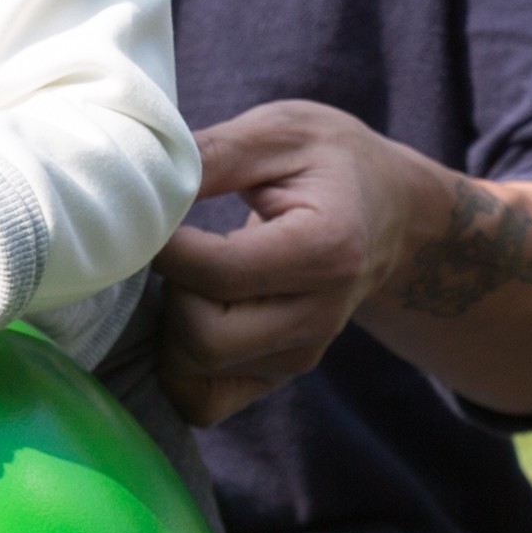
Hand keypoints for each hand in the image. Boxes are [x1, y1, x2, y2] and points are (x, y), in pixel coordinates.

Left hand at [148, 100, 405, 424]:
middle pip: (205, 340)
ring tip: (186, 275)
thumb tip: (142, 183)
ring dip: (170, 326)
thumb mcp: (279, 132)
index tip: (160, 213)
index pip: (217, 273)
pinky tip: (188, 313)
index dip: (165, 246)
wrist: (390, 213)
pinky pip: (204, 400)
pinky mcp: (280, 375)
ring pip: (197, 371)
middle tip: (175, 250)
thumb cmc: (330, 163)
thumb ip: (213, 155)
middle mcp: (320, 315)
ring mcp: (302, 354)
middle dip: (168, 294)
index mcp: (327, 249)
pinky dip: (178, 366)